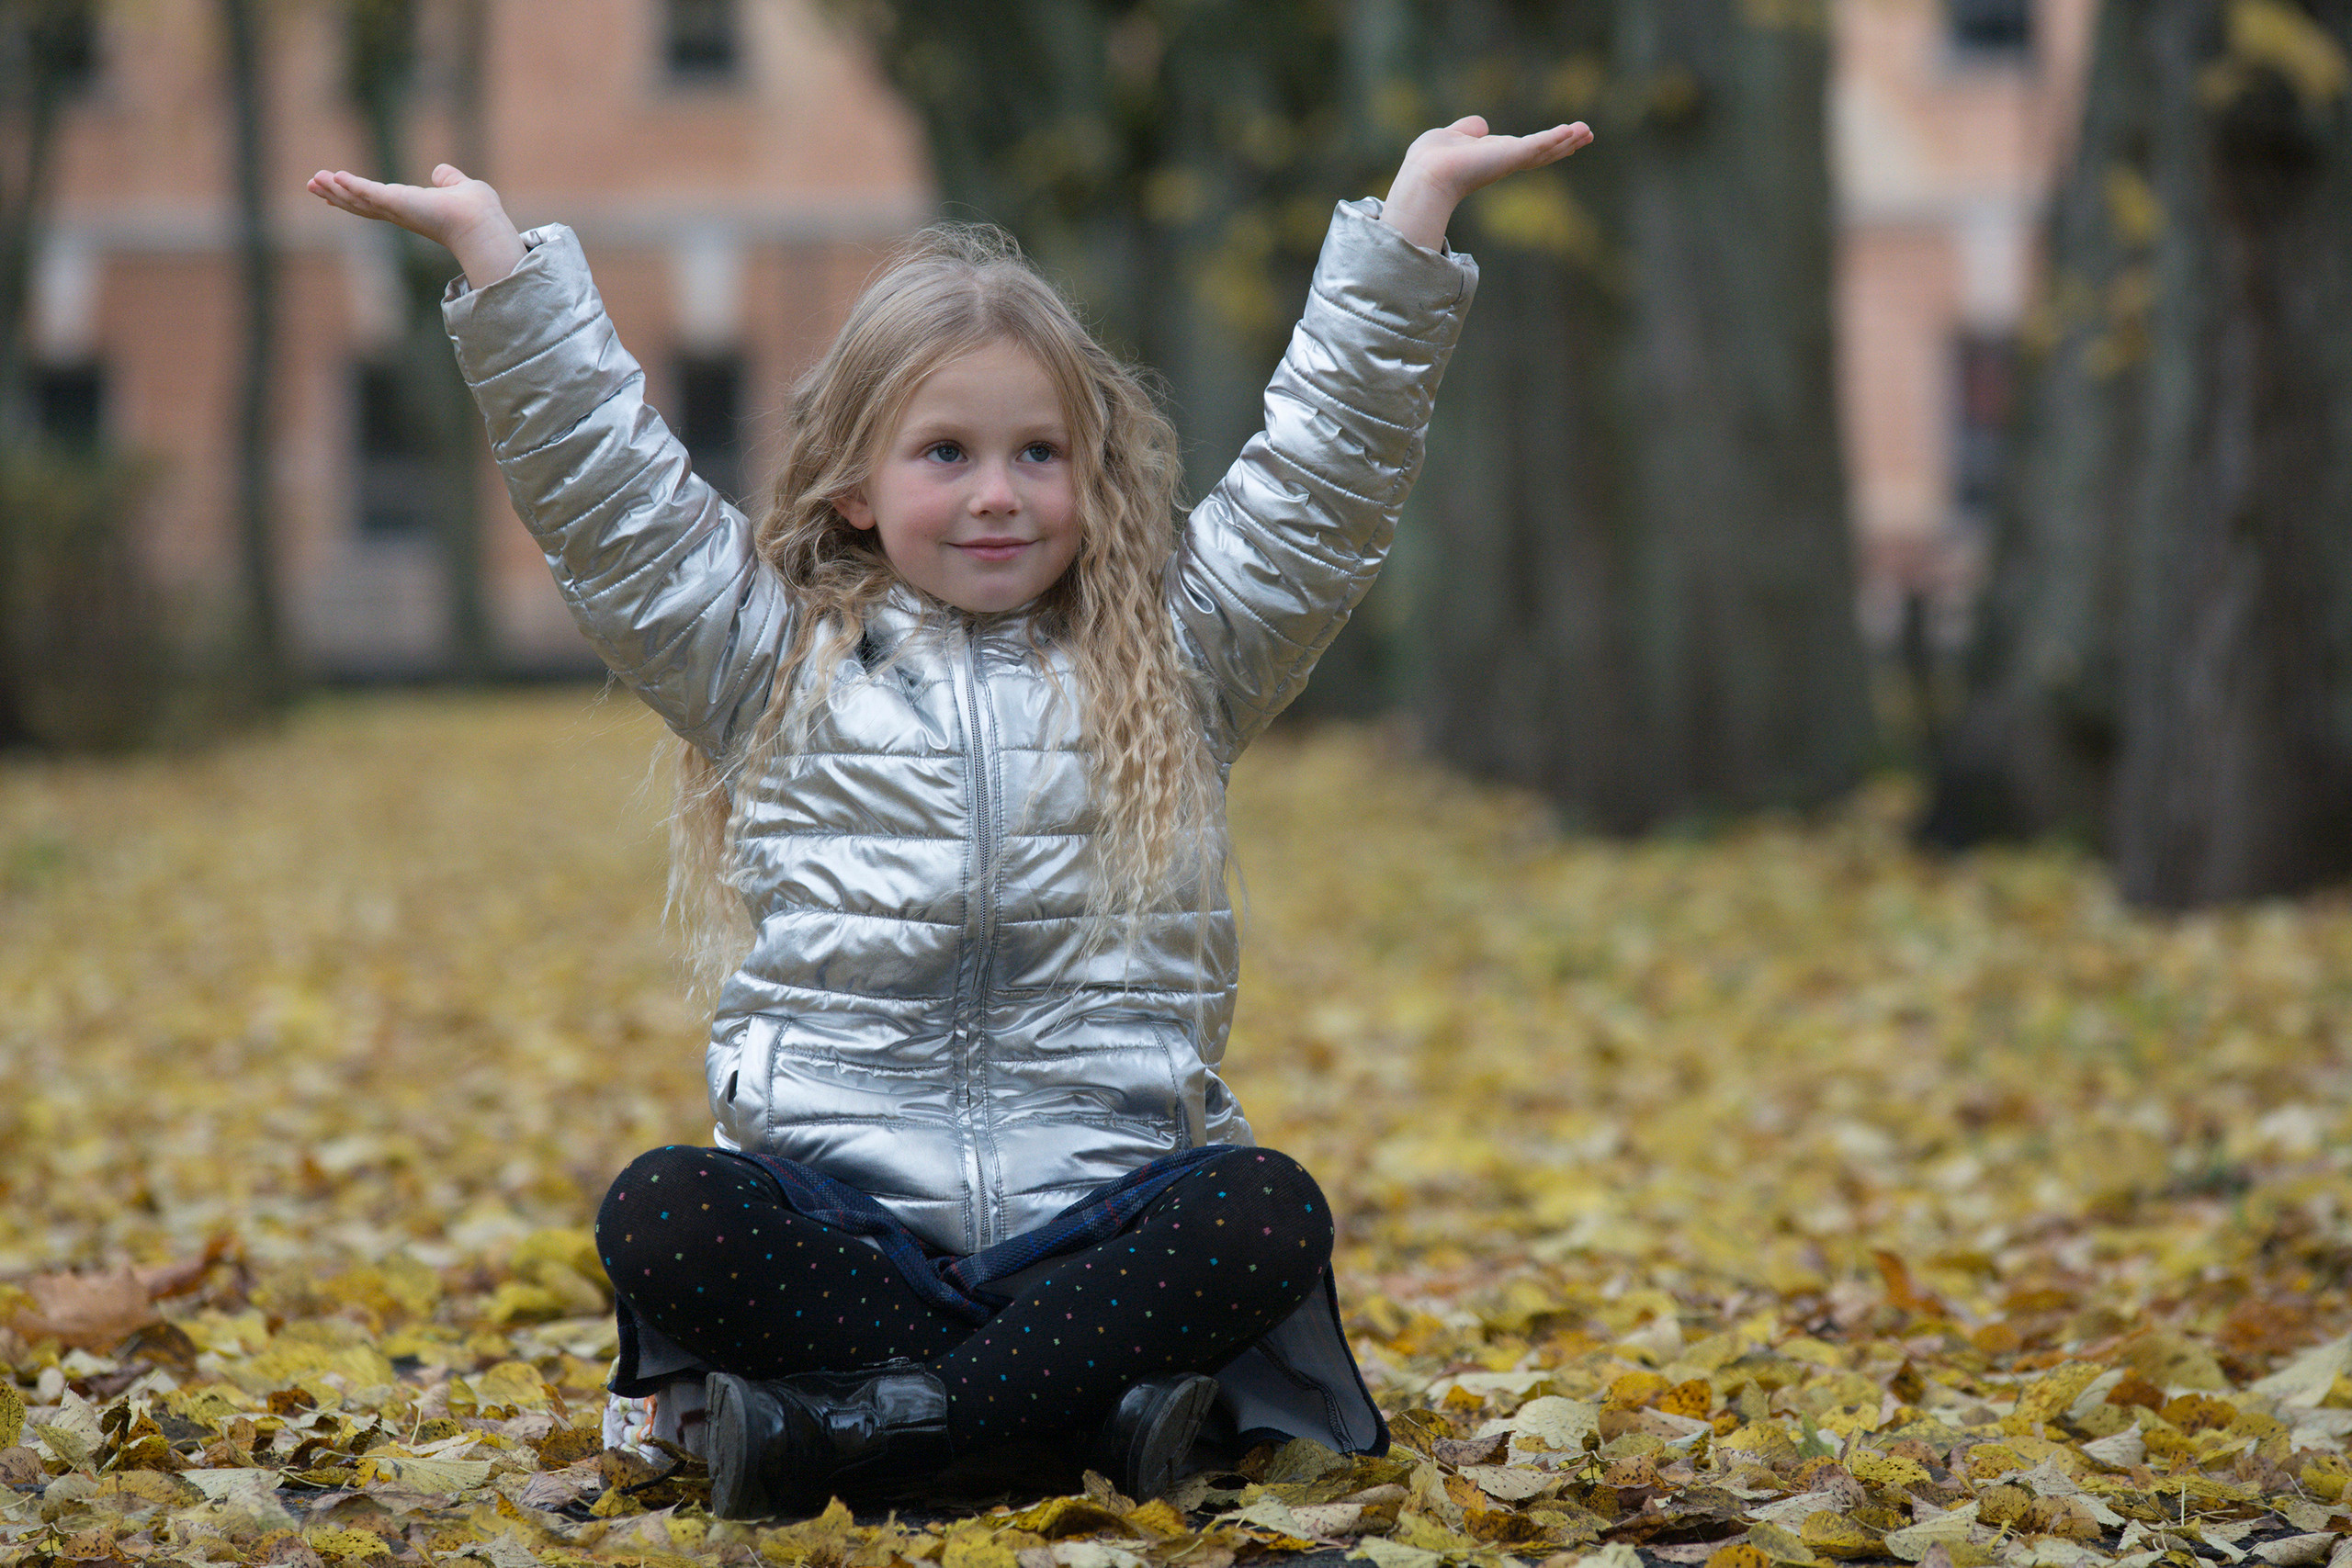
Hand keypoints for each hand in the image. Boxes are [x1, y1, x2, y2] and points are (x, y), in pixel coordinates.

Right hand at [306, 163, 525, 288]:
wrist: (481, 223)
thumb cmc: (477, 211)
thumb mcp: (460, 187)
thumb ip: (449, 180)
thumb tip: (441, 172)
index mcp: (411, 208)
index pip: (377, 202)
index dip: (356, 194)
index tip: (336, 187)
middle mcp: (400, 213)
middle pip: (360, 204)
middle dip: (335, 194)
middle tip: (311, 184)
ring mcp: (397, 210)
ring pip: (358, 200)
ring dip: (335, 190)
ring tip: (313, 180)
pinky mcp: (397, 203)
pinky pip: (368, 193)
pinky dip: (352, 186)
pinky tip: (335, 177)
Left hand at [1380, 115, 1593, 252]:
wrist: (1427, 174)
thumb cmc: (1432, 160)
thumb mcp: (1453, 136)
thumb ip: (1468, 130)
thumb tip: (1480, 125)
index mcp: (1493, 155)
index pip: (1525, 149)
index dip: (1545, 142)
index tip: (1564, 136)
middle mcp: (1504, 160)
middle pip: (1542, 151)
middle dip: (1565, 143)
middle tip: (1588, 135)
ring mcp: (1509, 160)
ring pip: (1545, 149)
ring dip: (1567, 140)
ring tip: (1587, 132)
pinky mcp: (1510, 155)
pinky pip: (1538, 145)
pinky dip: (1555, 138)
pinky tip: (1571, 131)